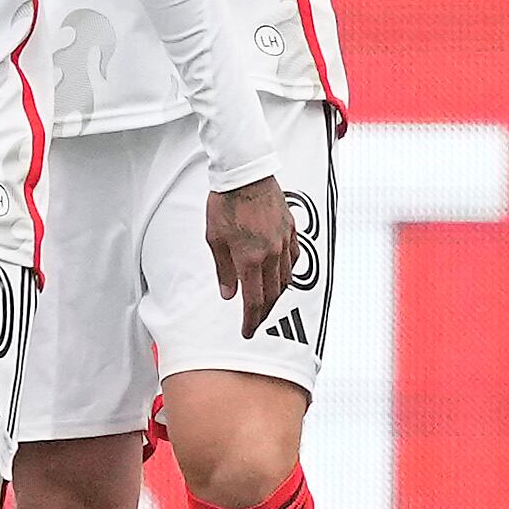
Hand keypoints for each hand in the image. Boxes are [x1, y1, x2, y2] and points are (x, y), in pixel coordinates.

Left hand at [207, 174, 292, 337]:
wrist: (246, 176)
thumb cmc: (225, 204)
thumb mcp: (214, 239)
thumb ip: (223, 269)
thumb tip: (228, 294)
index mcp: (250, 259)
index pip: (253, 300)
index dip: (250, 320)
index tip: (247, 332)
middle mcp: (271, 254)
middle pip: (272, 294)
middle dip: (263, 313)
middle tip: (255, 323)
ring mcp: (285, 243)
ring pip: (286, 279)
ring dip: (276, 295)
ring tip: (266, 303)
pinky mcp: (292, 231)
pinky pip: (294, 260)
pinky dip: (287, 274)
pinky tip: (281, 277)